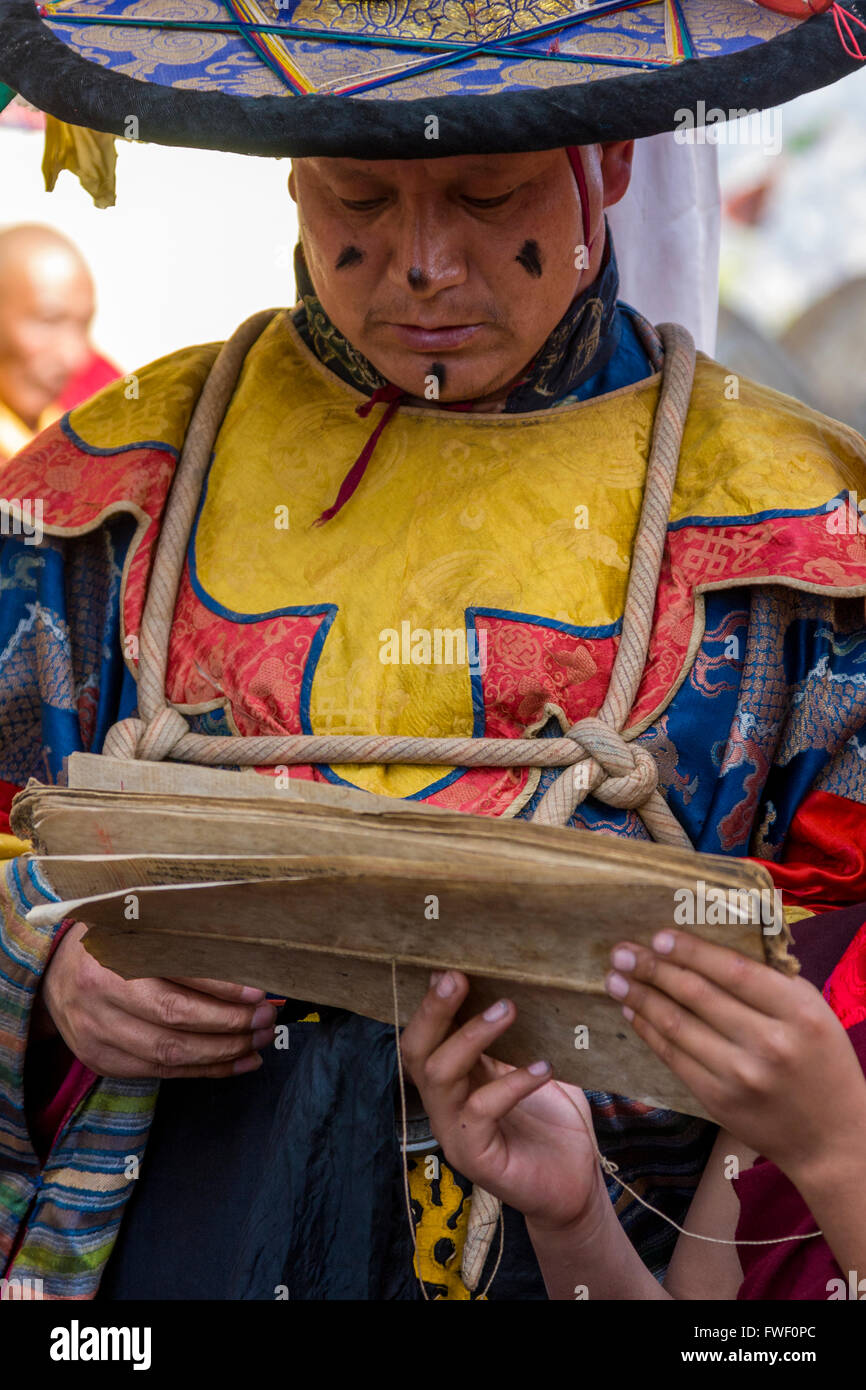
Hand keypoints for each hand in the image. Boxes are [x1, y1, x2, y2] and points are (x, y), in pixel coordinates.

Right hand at [40, 921, 276, 1078]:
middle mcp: (100, 994)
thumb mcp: (138, 925)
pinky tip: (239, 1061)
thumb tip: (244, 954)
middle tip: (267, 1017)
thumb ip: (181, 937)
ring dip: (224, 1051)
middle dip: (230, 1023)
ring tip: (259, 1040)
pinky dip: (206, 1070)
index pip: (177, 975)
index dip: (222, 987)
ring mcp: (98, 1033)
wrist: (50, 975)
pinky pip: (163, 1072)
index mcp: (112, 952)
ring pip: (171, 1053)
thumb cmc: (108, 941)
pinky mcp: (102, 1060)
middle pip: (175, 1019)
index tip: (258, 991)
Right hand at [401, 970, 604, 1232]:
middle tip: (459, 978)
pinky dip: (511, 1083)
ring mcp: (454, 1131)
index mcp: (455, 1076)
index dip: (432, 1001)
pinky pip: (480, 1111)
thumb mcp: (531, 1066)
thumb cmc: (554, 1121)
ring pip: (440, 1075)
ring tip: (509, 1009)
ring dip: (472, 1036)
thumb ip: (515, 1036)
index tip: (452, 966)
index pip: (425, 1034)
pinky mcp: (475, 1156)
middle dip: (433, 1010)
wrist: (575, 1184)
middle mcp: (444, 1102)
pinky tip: (543, 1067)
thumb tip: (517, 982)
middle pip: (416, 1050)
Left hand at [606, 929, 865, 1181]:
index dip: (691, 951)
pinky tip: (633, 1012)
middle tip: (621, 951)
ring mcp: (741, 1076)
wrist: (832, 1139)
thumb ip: (771, 981)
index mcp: (799, 1013)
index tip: (659, 936)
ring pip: (678, 1026)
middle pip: (698, 995)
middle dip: (652, 968)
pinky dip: (649, 1031)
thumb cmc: (821, 1062)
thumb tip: (711, 947)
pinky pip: (673, 1058)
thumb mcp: (813, 1012)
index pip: (734, 971)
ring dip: (640, 998)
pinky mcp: (719, 1101)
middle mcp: (770, 1043)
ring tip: (615, 978)